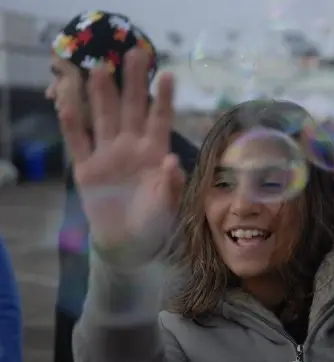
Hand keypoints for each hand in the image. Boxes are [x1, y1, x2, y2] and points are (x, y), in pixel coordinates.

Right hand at [59, 49, 184, 250]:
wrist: (129, 241)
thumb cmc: (154, 220)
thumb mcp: (167, 205)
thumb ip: (171, 184)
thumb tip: (171, 161)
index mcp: (154, 151)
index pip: (160, 119)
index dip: (163, 98)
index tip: (167, 74)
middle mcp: (131, 146)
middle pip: (131, 109)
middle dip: (132, 82)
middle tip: (134, 53)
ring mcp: (107, 154)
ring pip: (103, 118)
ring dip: (101, 95)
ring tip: (98, 68)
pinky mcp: (86, 168)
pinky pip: (78, 142)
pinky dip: (72, 123)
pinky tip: (67, 101)